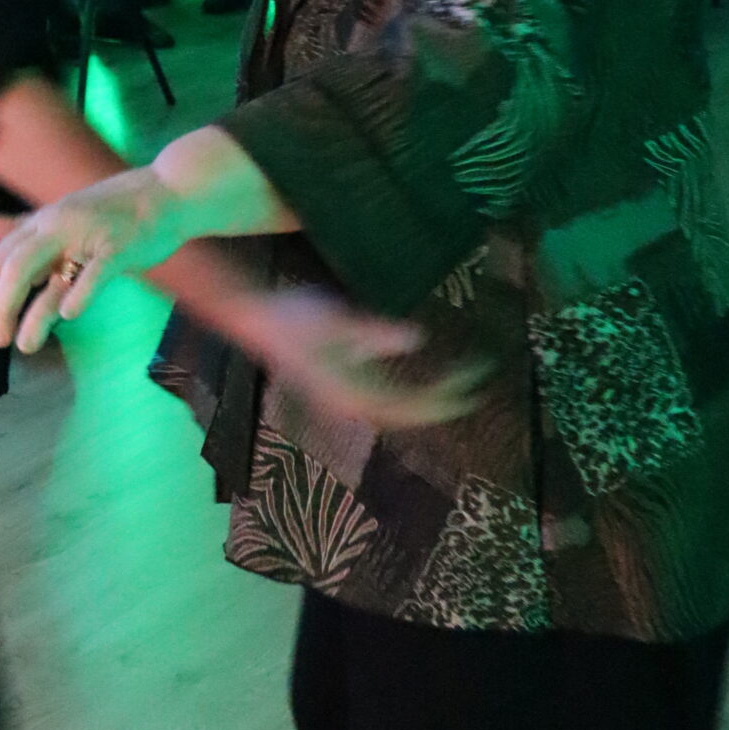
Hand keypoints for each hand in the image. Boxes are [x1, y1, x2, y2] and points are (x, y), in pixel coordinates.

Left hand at [0, 173, 189, 350]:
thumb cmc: (116, 207)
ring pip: (53, 276)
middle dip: (2, 304)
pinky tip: (68, 315)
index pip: (2, 254)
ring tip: (24, 345)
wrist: (168, 192)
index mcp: (45, 220)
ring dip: (35, 315)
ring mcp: (90, 235)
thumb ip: (23, 224)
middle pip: (18, 265)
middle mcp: (60, 226)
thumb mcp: (63, 214)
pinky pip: (97, 271)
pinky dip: (81, 292)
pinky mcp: (120, 247)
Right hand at [241, 287, 491, 433]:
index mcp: (348, 392)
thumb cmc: (291, 317)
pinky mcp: (338, 386)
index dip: (440, 401)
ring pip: (394, 407)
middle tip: (475, 384)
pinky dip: (406, 392)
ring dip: (424, 399)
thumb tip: (417, 338)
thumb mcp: (335, 320)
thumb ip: (374, 333)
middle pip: (404, 412)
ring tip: (456, 385)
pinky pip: (382, 397)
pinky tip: (420, 379)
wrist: (253, 320)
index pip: (406, 406)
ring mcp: (342, 396)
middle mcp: (348, 402)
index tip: (470, 390)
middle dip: (440, 401)